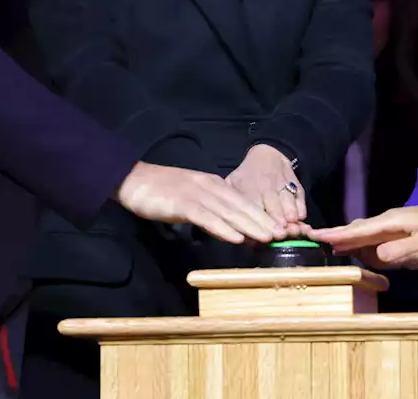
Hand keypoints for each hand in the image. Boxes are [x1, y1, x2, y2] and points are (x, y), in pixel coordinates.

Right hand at [115, 161, 283, 244]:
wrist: (133, 179)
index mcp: (214, 184)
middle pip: (242, 206)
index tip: (280, 227)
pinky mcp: (183, 204)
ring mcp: (197, 194)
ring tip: (268, 237)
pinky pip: (207, 218)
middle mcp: (210, 187)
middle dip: (264, 220)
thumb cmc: (161, 190)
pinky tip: (236, 238)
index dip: (262, 214)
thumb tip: (230, 226)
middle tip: (284, 234)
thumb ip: (211, 208)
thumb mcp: (191, 197)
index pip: (243, 201)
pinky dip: (222, 228)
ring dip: (250, 225)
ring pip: (229, 212)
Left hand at [226, 144, 306, 236]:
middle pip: (271, 206)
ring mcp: (281, 184)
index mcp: (247, 188)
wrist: (268, 155)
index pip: (251, 206)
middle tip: (279, 235)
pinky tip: (300, 217)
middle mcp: (265, 186)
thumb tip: (222, 224)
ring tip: (292, 228)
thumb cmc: (247, 177)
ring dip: (289, 214)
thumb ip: (228, 201)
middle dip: (275, 221)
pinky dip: (300, 206)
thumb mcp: (232, 183)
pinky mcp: (295, 183)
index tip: (258, 235)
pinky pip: (299, 195)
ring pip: (286, 200)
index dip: (255, 221)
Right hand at [308, 193, 417, 266]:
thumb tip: (374, 255)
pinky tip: (352, 247)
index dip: (338, 234)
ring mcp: (391, 226)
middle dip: (335, 234)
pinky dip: (359, 242)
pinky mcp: (396, 232)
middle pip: (356, 229)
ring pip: (362, 232)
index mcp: (390, 222)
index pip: (359, 229)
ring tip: (326, 244)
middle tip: (312, 238)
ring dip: (345, 238)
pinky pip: (373, 237)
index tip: (318, 235)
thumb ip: (401, 249)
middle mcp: (386, 222)